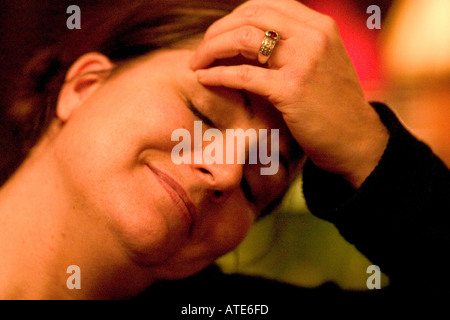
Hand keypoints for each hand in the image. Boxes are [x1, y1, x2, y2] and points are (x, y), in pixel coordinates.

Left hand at [190, 0, 388, 187]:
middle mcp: (312, 35)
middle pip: (250, 16)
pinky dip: (218, 74)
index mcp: (318, 25)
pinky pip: (243, 74)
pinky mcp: (291, 88)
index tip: (218, 36)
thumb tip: (250, 37)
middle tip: (201, 51)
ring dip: (211, 49)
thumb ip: (294, 44)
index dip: (233, 18)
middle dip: (217, 31)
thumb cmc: (333, 104)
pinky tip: (205, 79)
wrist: (356, 139)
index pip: (264, 6)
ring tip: (197, 64)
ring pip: (243, 38)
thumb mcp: (322, 61)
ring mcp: (303, 60)